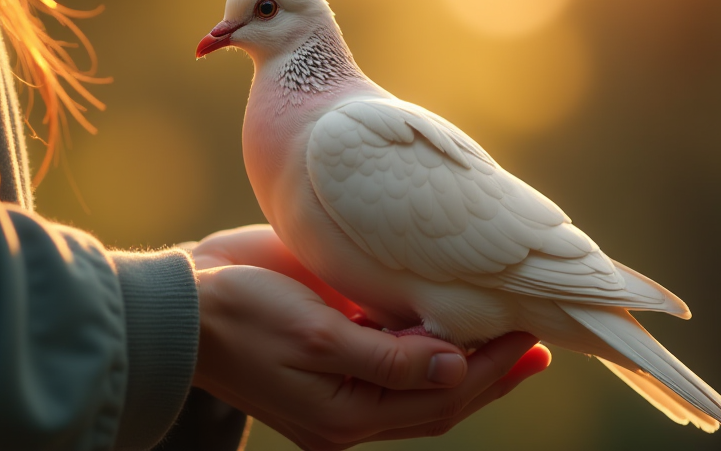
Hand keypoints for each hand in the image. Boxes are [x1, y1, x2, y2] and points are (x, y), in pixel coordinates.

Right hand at [191, 226, 550, 449]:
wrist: (182, 304)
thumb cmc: (243, 318)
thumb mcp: (318, 339)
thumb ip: (389, 359)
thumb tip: (458, 370)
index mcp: (346, 416)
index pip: (438, 402)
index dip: (489, 373)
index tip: (530, 338)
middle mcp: (350, 405)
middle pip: (437, 397)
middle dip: (491, 371)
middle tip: (538, 341)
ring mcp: (340, 378)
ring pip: (420, 377)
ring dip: (464, 356)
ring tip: (509, 332)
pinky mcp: (331, 345)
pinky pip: (391, 351)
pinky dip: (426, 339)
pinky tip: (448, 318)